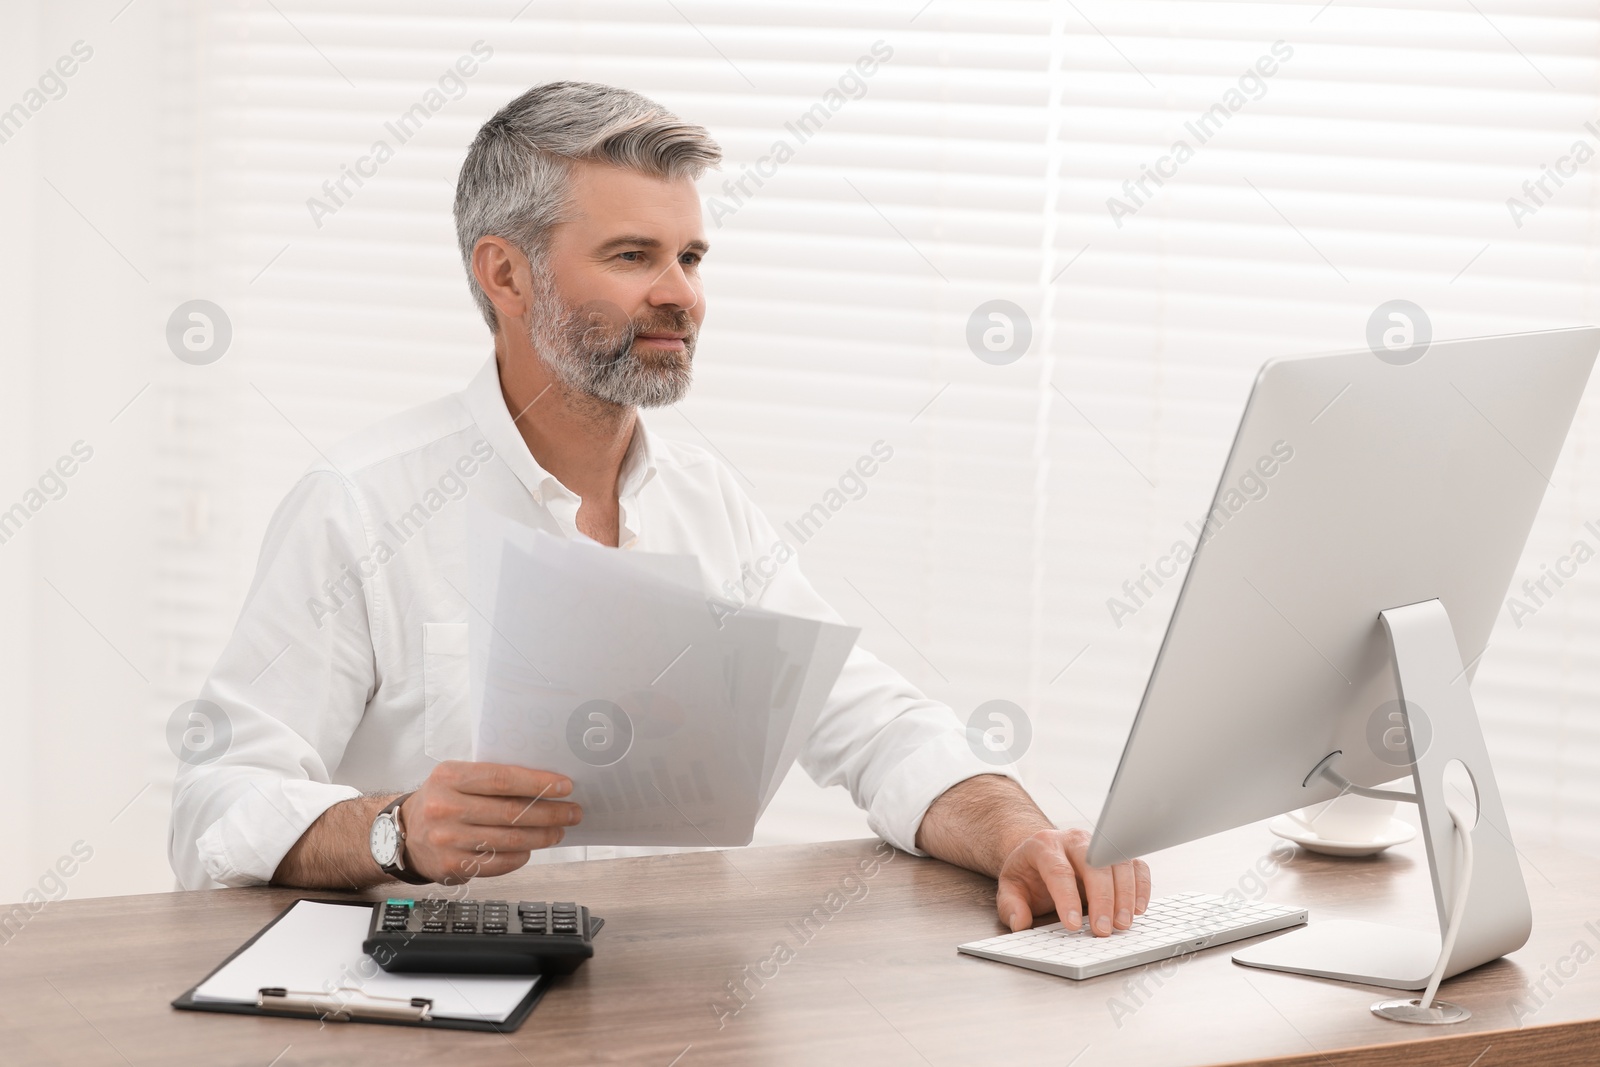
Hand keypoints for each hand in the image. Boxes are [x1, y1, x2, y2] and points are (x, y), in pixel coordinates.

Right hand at [399, 761, 581, 884]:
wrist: (403, 835)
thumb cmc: (440, 801)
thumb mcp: (455, 778)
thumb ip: (491, 778)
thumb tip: (542, 783)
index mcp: (449, 777)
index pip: (502, 779)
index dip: (538, 783)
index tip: (564, 786)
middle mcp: (446, 808)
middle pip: (511, 812)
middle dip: (550, 812)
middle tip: (571, 812)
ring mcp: (448, 840)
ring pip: (509, 840)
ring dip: (541, 836)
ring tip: (558, 831)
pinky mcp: (453, 866)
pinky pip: (498, 862)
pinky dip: (521, 856)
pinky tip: (531, 849)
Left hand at [994, 828, 1149, 936]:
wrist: (1043, 852)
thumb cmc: (1029, 873)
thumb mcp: (1010, 887)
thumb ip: (1010, 906)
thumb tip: (1020, 922)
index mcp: (1044, 846)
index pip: (1058, 870)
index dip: (1066, 898)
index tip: (1073, 925)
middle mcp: (1073, 840)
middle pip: (1093, 863)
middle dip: (1101, 898)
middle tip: (1103, 930)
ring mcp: (1098, 844)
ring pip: (1118, 862)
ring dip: (1124, 895)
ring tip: (1122, 924)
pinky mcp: (1117, 853)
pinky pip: (1135, 865)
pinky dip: (1141, 887)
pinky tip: (1138, 909)